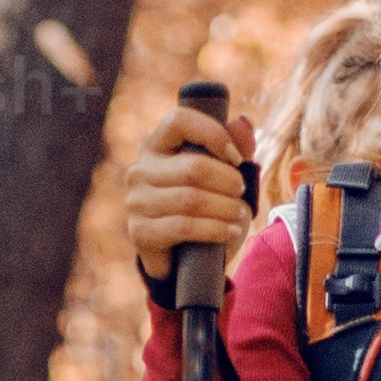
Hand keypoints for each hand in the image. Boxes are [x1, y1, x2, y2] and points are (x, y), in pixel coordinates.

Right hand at [108, 93, 253, 292]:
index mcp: (158, 146)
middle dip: (228, 181)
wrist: (186, 259)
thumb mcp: (225, 177)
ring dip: (225, 208)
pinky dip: (214, 229)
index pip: (179, 121)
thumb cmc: (207, 209)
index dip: (213, 134)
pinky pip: (183, 227)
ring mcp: (136, 201)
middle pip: (193, 167)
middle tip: (242, 193)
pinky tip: (229, 231)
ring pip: (190, 200)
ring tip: (240, 214)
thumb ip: (235, 149)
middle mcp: (140, 170)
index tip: (236, 157)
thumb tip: (243, 123)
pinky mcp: (140, 232)